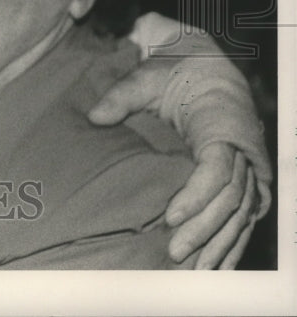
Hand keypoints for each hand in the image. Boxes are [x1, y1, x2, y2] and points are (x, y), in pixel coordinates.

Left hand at [88, 54, 269, 267]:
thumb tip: (94, 116)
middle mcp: (244, 152)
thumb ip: (123, 94)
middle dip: (204, 230)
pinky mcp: (248, 183)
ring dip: (217, 246)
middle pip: (231, 201)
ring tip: (191, 273)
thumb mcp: (149, 75)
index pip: (219, 170)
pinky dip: (230, 245)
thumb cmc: (178, 72)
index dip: (198, 196)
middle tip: (173, 253)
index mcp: (224, 126)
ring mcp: (250, 170)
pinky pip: (243, 219)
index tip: (170, 216)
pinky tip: (213, 268)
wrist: (209, 70)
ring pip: (240, 216)